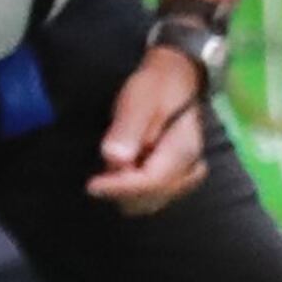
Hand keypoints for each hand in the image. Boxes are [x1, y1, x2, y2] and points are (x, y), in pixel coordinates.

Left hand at [87, 45, 210, 212]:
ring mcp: (186, 175)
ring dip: (127, 190)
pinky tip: (124, 172)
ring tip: (114, 166)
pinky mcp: (178, 177)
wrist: (175, 79)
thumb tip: (114, 160)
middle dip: (123, 189)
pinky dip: (134, 190)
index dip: (119, 187)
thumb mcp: (139, 101)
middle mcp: (189, 169)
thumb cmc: (157, 87)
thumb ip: (128, 130)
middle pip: (150, 199)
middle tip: (103, 168)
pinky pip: (152, 196)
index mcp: (183, 150)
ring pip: (150, 202)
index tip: (91, 185)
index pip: (151, 182)